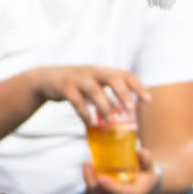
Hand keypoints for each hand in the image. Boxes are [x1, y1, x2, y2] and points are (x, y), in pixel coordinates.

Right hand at [29, 64, 149, 127]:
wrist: (45, 78)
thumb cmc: (74, 84)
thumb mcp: (92, 85)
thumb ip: (107, 94)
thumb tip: (124, 112)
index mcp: (102, 71)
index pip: (125, 74)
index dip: (138, 86)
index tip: (148, 100)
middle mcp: (92, 72)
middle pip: (113, 78)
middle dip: (123, 94)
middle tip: (130, 109)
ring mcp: (78, 78)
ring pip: (95, 90)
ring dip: (104, 105)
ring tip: (111, 120)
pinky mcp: (64, 87)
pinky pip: (76, 101)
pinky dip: (84, 112)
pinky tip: (89, 122)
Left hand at [83, 147, 160, 193]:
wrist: (143, 188)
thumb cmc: (145, 174)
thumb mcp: (149, 167)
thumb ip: (146, 160)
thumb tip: (142, 152)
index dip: (111, 188)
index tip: (100, 178)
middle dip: (92, 182)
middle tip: (87, 165)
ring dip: (88, 181)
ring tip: (87, 166)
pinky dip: (88, 185)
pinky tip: (88, 171)